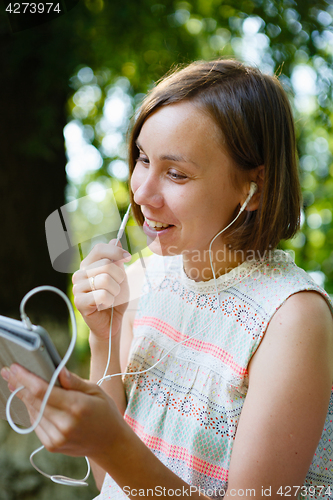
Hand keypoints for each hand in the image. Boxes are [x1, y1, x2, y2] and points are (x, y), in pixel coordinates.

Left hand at [1, 364, 124, 460]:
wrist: (110, 443)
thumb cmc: (105, 412)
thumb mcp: (96, 390)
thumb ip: (74, 381)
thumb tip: (58, 369)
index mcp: (77, 406)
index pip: (43, 391)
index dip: (26, 378)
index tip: (15, 367)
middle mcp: (65, 424)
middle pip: (34, 401)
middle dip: (20, 384)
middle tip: (9, 372)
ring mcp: (57, 437)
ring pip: (33, 412)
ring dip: (23, 396)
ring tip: (15, 383)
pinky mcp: (52, 445)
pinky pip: (36, 423)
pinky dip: (32, 409)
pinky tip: (30, 399)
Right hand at [72, 239, 131, 340]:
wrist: (112, 321)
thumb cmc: (115, 298)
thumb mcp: (120, 276)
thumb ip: (116, 259)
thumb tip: (115, 239)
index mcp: (88, 265)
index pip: (100, 249)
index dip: (117, 251)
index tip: (128, 257)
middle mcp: (80, 274)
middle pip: (106, 264)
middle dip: (119, 277)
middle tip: (117, 287)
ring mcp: (77, 288)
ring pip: (105, 280)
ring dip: (115, 291)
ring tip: (111, 297)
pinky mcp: (79, 302)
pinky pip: (101, 295)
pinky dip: (109, 301)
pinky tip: (105, 305)